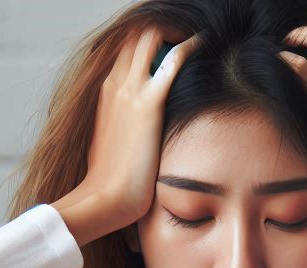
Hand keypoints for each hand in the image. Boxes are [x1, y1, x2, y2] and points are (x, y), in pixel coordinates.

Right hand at [81, 26, 201, 228]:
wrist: (105, 198)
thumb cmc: (110, 182)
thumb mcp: (110, 145)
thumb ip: (121, 129)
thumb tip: (134, 136)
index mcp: (105, 93)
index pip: (125, 51)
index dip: (146, 44)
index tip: (166, 47)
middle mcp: (114, 84)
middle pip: (135, 36)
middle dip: (160, 30)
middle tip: (182, 37)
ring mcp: (129, 91)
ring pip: (149, 37)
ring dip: (172, 31)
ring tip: (192, 38)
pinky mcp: (148, 104)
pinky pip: (172, 60)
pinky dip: (188, 45)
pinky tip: (201, 44)